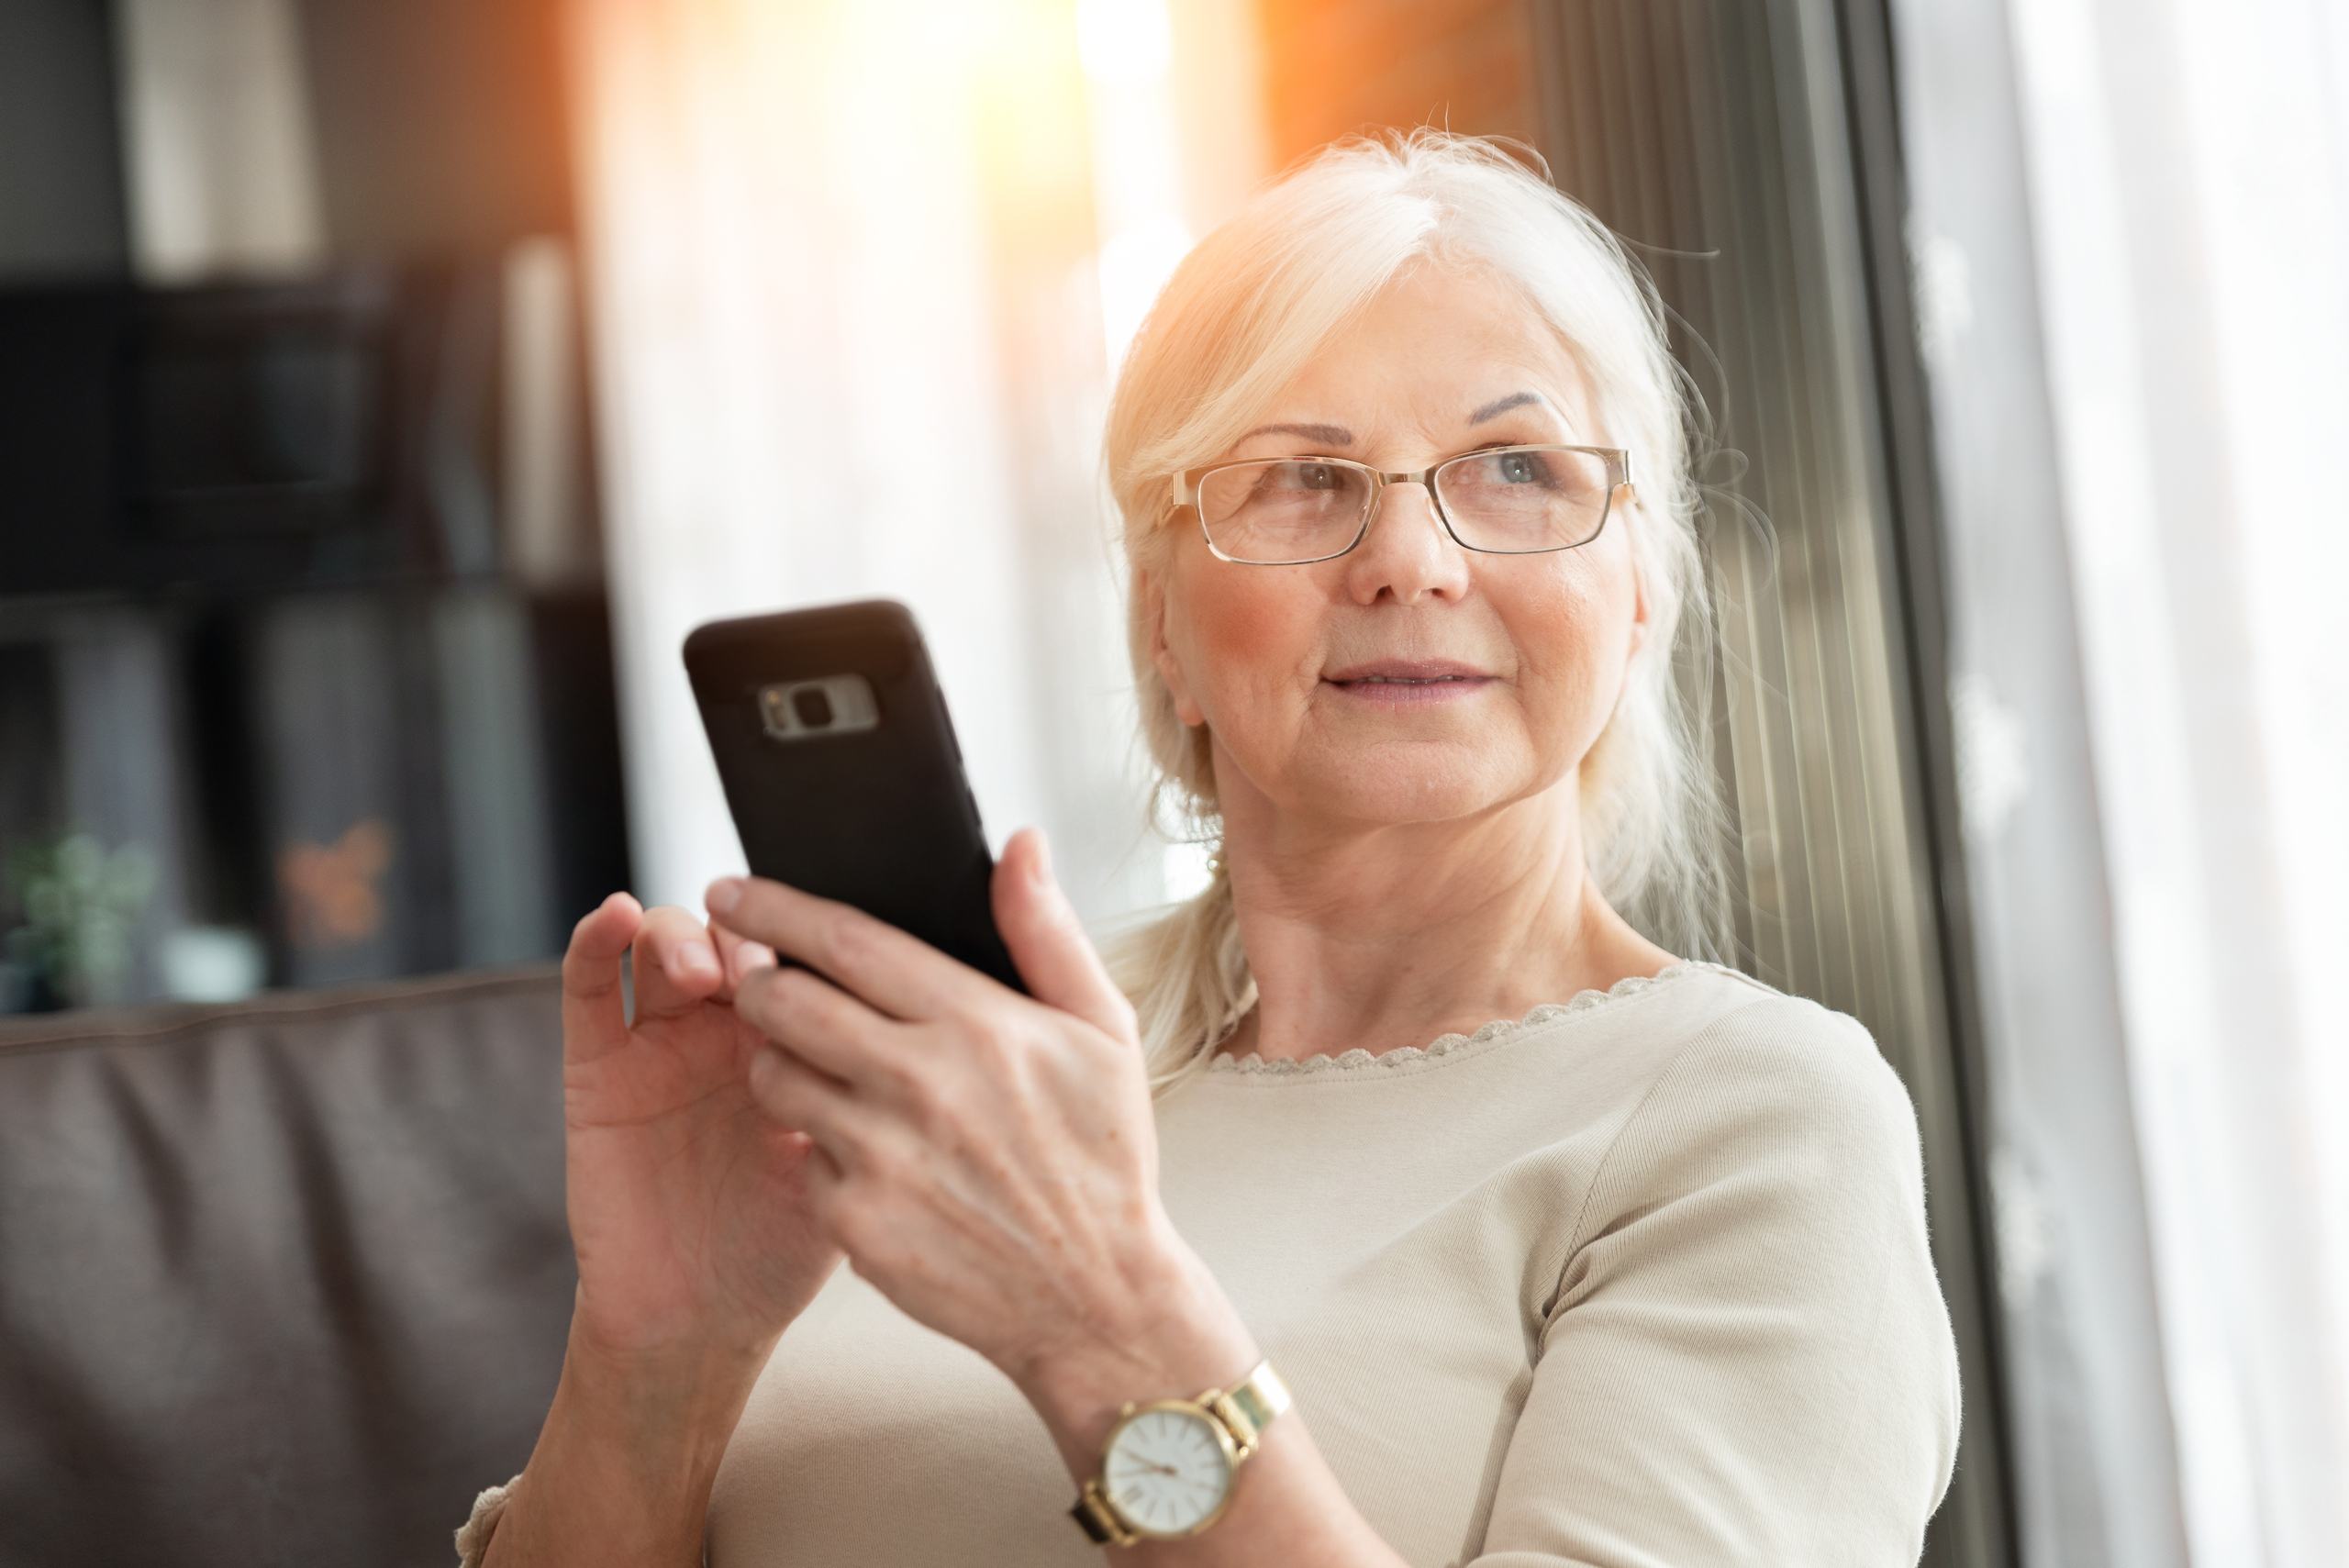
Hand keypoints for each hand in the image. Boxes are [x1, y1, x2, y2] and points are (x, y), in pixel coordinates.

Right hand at [557, 893, 847, 1373]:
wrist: (704, 1320)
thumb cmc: (786, 1248)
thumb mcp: (847, 1163)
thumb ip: (866, 1094)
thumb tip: (919, 1027)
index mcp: (803, 1040)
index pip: (805, 957)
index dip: (813, 945)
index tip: (831, 958)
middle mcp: (732, 1028)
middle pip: (738, 936)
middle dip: (752, 936)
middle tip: (767, 968)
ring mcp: (663, 1040)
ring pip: (667, 942)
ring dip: (685, 935)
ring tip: (706, 974)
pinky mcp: (599, 1066)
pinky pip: (590, 990)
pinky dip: (596, 940)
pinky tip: (617, 917)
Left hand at [706, 826, 1193, 1390]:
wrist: (1096, 1297)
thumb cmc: (1102, 1158)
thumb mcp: (1103, 1032)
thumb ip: (1048, 932)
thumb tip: (1022, 845)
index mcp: (978, 1023)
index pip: (846, 941)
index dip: (774, 907)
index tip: (733, 890)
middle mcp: (921, 1083)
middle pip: (784, 1000)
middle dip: (754, 977)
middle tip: (756, 976)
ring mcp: (882, 1155)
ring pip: (774, 1076)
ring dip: (777, 1059)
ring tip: (817, 1065)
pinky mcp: (856, 1219)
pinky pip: (799, 1154)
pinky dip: (817, 1144)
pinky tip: (863, 1148)